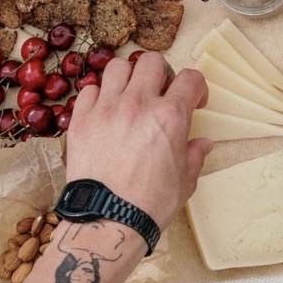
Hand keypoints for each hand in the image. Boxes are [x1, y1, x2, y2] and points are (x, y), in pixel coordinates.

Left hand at [65, 52, 211, 229]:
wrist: (108, 221)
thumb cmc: (150, 203)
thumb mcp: (186, 180)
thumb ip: (194, 154)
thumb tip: (202, 143)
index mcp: (170, 116)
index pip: (191, 78)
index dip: (197, 87)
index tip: (195, 102)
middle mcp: (138, 104)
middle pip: (151, 61)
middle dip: (162, 73)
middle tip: (161, 92)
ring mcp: (106, 109)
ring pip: (117, 67)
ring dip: (128, 77)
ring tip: (130, 96)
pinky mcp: (80, 121)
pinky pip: (89, 90)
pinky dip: (99, 95)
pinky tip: (105, 111)